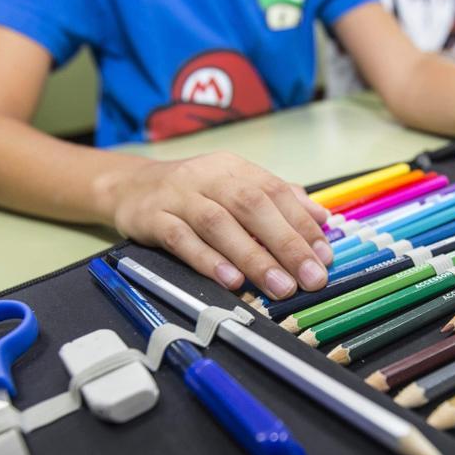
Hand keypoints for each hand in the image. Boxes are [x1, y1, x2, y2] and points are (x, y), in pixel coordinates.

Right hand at [104, 151, 331, 299]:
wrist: (130, 187)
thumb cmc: (194, 193)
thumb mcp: (235, 187)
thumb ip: (279, 201)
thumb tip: (322, 218)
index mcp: (234, 168)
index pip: (275, 192)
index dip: (302, 224)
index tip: (324, 255)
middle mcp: (208, 177)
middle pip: (251, 206)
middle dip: (285, 243)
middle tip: (310, 278)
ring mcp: (178, 197)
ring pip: (218, 224)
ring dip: (253, 257)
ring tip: (279, 286)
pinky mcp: (153, 219)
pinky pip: (181, 239)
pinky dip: (208, 260)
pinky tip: (231, 280)